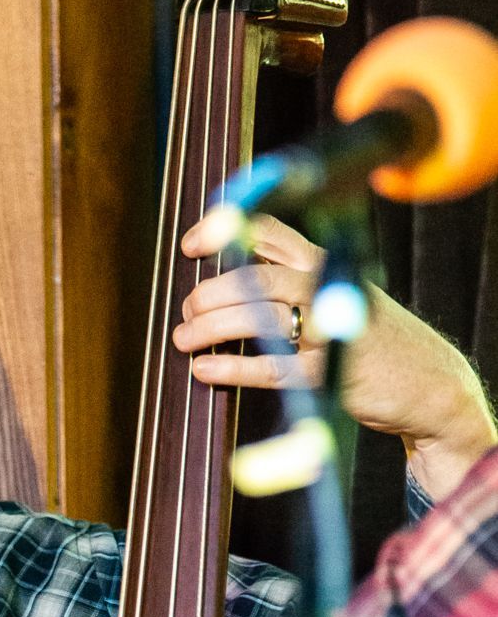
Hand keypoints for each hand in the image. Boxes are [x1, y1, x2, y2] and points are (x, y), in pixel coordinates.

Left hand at [175, 212, 495, 499]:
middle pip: (258, 277)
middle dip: (212, 293)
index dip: (226, 232)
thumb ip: (294, 283)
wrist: (433, 384)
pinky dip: (233, 367)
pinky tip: (205, 369)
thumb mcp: (343, 295)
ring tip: (183, 339)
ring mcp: (333, 330)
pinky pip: (272, 368)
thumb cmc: (376, 339)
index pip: (272, 233)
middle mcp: (329, 288)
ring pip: (261, 319)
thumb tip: (224, 284)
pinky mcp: (333, 374)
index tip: (191, 245)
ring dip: (213, 327)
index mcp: (328, 263)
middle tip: (186, 311)